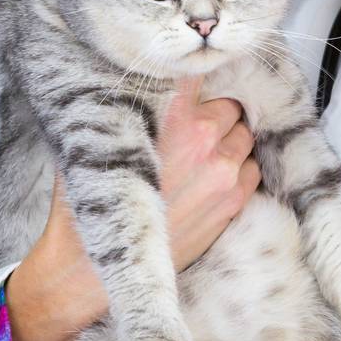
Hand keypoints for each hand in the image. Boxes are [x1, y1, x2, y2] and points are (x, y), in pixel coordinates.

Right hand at [4, 74, 260, 340]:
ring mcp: (222, 171)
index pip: (201, 73)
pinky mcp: (231, 202)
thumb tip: (134, 79)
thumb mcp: (98, 138)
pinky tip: (212, 179)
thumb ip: (127, 105)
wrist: (90, 267)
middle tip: (193, 128)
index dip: (198, 76)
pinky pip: (252, 169)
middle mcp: (202, 138)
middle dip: (214, 114)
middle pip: (230, 106)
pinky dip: (238, 169)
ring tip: (202, 157)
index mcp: (170, 114)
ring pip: (245, 137)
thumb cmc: (88, 200)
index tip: (194, 80)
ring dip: (229, 142)